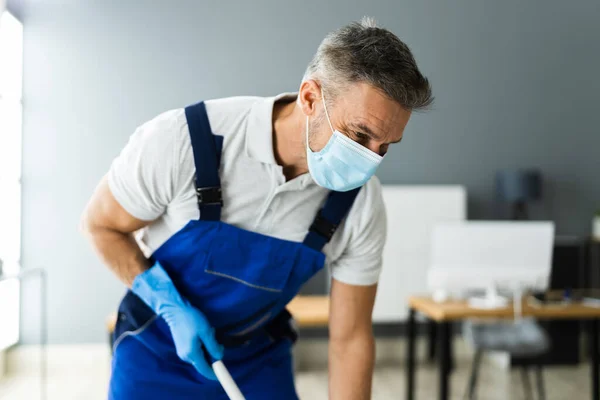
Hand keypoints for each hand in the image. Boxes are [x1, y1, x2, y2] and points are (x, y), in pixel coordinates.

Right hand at [132, 262, 223, 379]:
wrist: (176, 310)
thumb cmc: (192, 319)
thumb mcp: (206, 332)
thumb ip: (213, 346)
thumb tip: (219, 357)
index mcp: (192, 354)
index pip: (205, 370)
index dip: (215, 373)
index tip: (223, 373)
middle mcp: (186, 357)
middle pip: (203, 363)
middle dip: (212, 354)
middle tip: (215, 338)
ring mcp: (182, 353)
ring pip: (200, 356)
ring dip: (207, 347)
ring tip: (208, 332)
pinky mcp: (181, 348)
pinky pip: (195, 351)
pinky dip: (201, 345)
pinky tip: (201, 333)